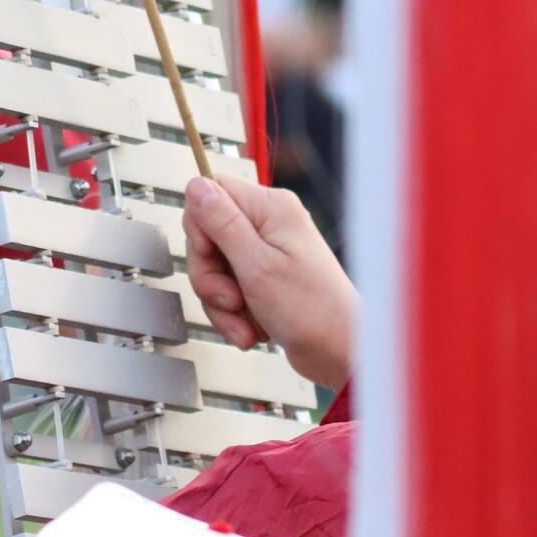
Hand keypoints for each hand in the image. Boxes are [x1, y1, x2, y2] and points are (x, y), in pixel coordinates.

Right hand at [184, 172, 355, 392]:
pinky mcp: (266, 278)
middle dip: (210, 276)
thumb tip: (196, 184)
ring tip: (245, 321)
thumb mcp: (256, 265)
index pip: (212, 193)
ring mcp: (268, 252)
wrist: (340, 352)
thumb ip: (222, 223)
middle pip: (209, 235)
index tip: (210, 257)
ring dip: (222, 303)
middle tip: (231, 298)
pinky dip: (234, 314)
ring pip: (216, 268)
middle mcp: (270, 224)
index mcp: (271, 208)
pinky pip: (230, 289)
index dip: (200, 228)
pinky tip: (251, 328)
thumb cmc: (312, 310)